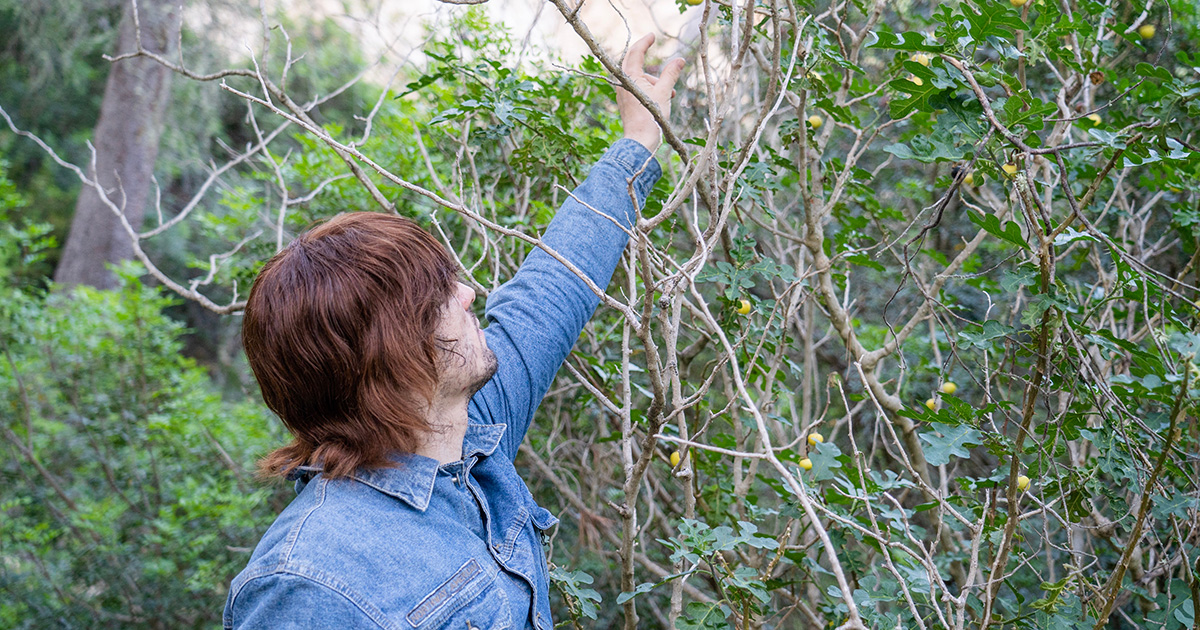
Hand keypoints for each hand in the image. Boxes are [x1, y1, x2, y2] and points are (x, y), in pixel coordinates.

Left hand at [616, 34, 684, 151]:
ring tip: (669, 92)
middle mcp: (622, 83)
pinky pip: (636, 87)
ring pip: (636, 76)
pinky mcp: (625, 102)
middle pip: (632, 61)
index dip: (645, 42)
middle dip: (644, 55)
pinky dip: (648, 87)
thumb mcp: (665, 92)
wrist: (640, 140)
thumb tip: (680, 60)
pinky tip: (662, 98)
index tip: (653, 36)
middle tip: (650, 46)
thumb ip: (671, 74)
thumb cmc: (652, 116)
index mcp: (630, 76)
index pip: (636, 52)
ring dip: (653, 78)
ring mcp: (622, 93)